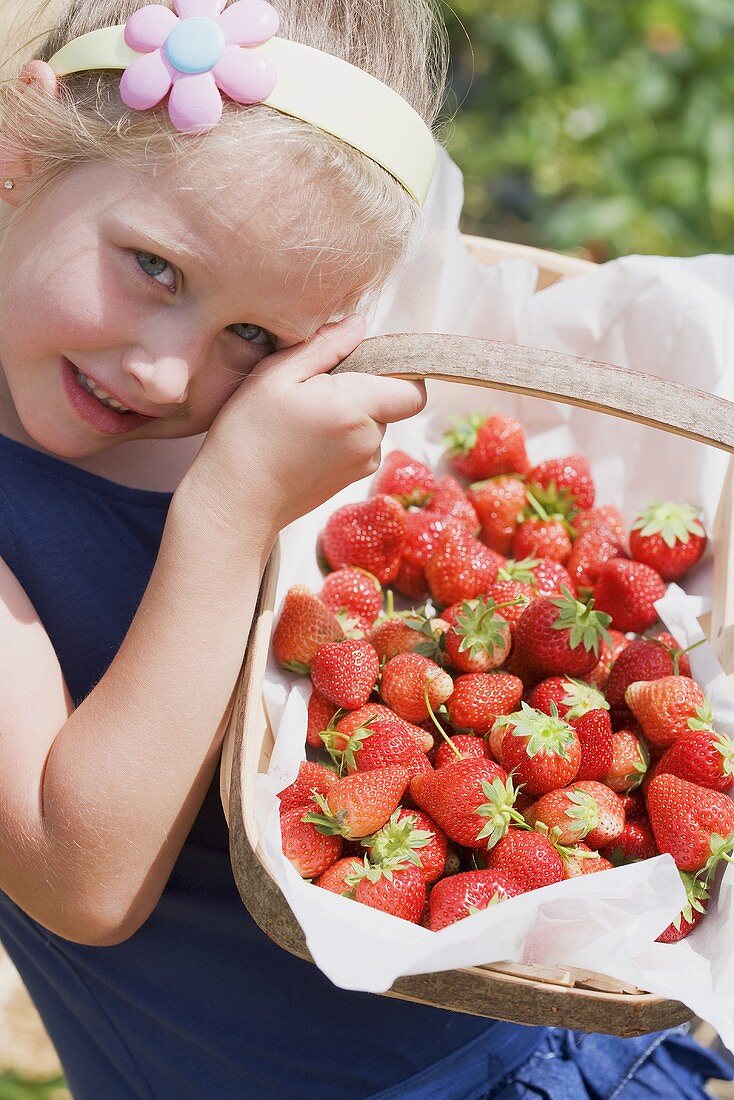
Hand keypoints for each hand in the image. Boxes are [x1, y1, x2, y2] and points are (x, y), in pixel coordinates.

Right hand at [183, 315, 425, 539]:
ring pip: (373, 422)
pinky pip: (360, 444)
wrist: (236, 499)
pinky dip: (341, 434)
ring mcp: (363, 463)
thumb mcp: (276, 376)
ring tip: (303, 415)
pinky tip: (304, 437)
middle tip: (312, 388)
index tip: (363, 362)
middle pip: (389, 401)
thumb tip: (359, 325)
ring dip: (348, 412)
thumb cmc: (248, 435)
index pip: (413, 389)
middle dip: (360, 388)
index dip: (399, 371)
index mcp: (356, 408)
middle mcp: (369, 440)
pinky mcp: (352, 478)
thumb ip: (324, 346)